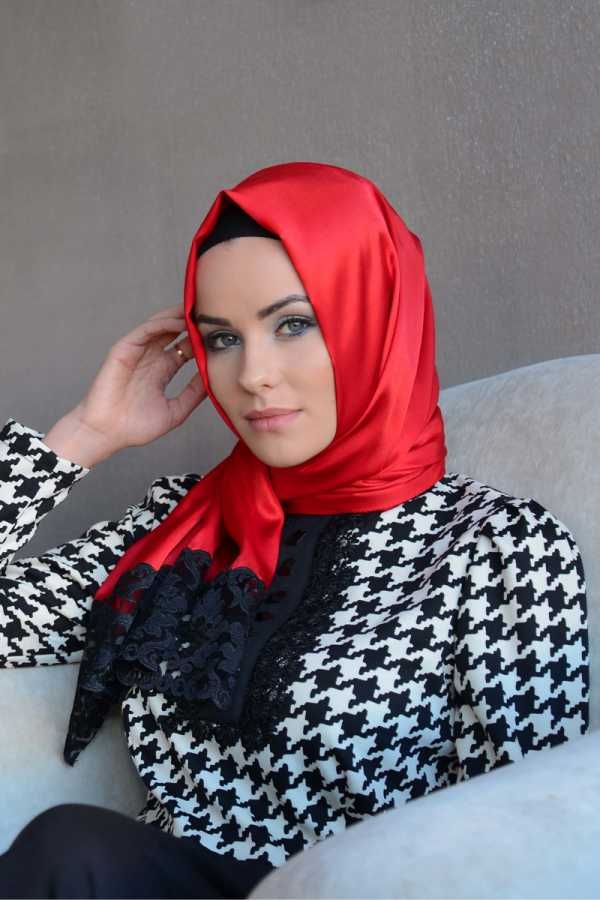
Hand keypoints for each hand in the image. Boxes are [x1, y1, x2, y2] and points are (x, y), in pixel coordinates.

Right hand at [72, 304, 207, 453]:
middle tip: (215, 314)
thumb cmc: (134, 427)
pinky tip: (180, 322)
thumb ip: (193, 394)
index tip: (222, 335)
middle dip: (193, 323)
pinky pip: (146, 330)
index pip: (186, 348)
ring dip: (180, 317)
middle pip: (176, 332)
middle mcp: (151, 358)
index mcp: (162, 370)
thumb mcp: (175, 411)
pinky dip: (163, 324)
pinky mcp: (124, 350)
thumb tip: (214, 379)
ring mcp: (137, 352)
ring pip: (162, 326)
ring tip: (200, 311)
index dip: (202, 341)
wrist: (106, 433)